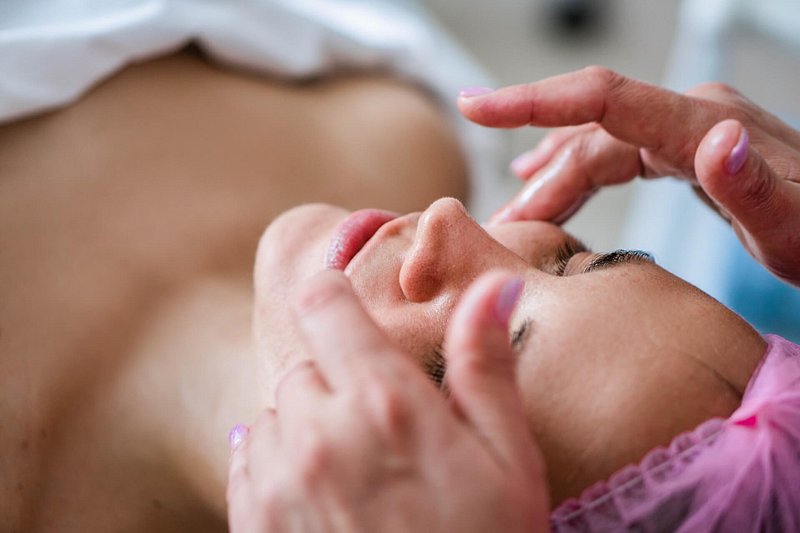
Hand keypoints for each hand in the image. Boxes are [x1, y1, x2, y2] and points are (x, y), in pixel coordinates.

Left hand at [227, 270, 548, 531]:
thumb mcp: (509, 459)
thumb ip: (486, 365)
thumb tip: (493, 285)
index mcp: (384, 404)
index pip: (323, 304)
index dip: (334, 295)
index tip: (349, 312)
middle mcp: (320, 434)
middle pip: (302, 362)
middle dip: (336, 377)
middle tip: (379, 422)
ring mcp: (279, 483)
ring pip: (272, 412)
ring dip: (306, 424)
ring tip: (355, 467)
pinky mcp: (256, 526)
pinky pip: (246, 461)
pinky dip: (276, 462)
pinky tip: (320, 492)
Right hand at [458, 67, 799, 284]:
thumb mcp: (793, 230)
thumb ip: (752, 187)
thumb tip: (714, 137)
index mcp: (703, 124)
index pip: (602, 100)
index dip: (532, 102)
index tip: (474, 108)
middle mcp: (690, 116)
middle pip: (589, 137)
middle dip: (539, 181)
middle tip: (499, 229)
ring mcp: (688, 128)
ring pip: (597, 146)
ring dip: (552, 181)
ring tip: (514, 219)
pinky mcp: (686, 147)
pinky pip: (615, 152)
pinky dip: (575, 167)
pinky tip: (547, 172)